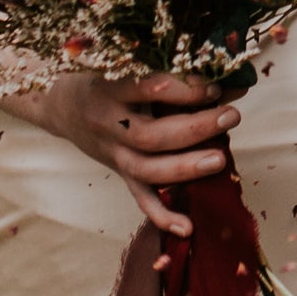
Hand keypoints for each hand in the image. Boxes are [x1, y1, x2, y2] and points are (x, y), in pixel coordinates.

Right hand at [8, 73, 236, 234]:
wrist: (62, 105)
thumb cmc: (107, 79)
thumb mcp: (131, 68)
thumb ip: (178, 75)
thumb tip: (235, 83)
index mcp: (110, 90)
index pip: (147, 89)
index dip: (183, 90)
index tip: (213, 86)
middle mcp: (108, 124)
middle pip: (150, 136)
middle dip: (194, 128)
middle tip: (229, 117)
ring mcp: (112, 153)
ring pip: (146, 169)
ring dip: (185, 167)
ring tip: (220, 160)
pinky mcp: (119, 172)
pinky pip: (139, 197)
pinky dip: (162, 215)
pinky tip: (188, 227)